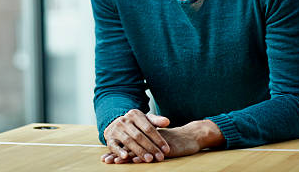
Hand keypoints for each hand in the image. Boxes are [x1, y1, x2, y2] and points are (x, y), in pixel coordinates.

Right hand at [101, 109, 170, 163]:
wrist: (116, 123)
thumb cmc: (135, 124)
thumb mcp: (145, 119)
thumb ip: (156, 121)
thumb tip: (167, 121)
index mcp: (135, 115)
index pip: (148, 128)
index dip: (158, 139)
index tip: (166, 149)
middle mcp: (124, 121)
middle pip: (139, 136)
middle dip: (151, 147)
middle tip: (160, 157)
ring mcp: (116, 129)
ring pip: (129, 141)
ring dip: (139, 151)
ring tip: (149, 159)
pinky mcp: (109, 138)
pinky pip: (114, 146)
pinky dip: (119, 151)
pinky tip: (125, 157)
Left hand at [101, 119, 224, 163]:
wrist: (192, 137)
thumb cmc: (175, 141)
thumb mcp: (158, 143)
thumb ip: (147, 146)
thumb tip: (133, 156)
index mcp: (144, 138)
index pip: (128, 144)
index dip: (118, 150)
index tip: (107, 157)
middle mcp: (148, 138)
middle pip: (130, 146)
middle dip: (118, 154)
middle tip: (106, 161)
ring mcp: (155, 142)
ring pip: (138, 149)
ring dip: (127, 156)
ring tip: (116, 161)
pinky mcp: (163, 146)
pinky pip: (151, 151)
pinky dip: (142, 155)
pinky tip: (135, 159)